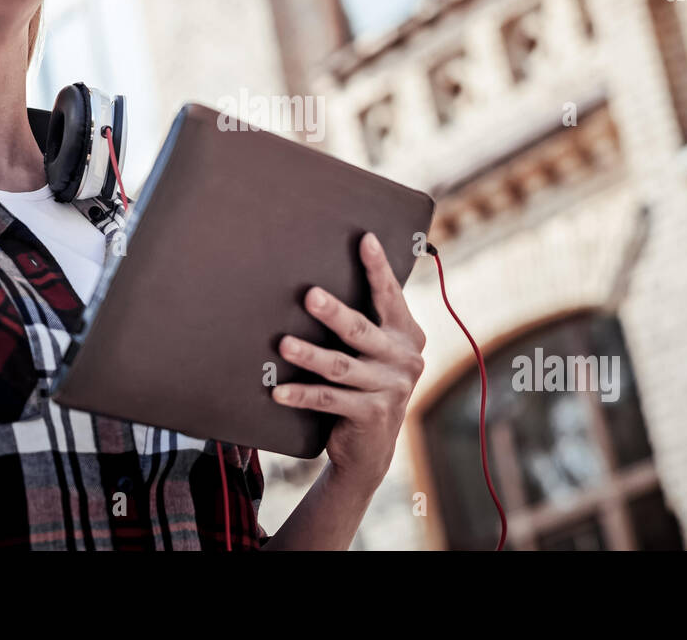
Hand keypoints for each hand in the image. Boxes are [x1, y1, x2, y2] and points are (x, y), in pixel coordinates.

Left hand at [272, 231, 426, 489]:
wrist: (371, 447)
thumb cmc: (364, 384)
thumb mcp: (373, 352)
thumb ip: (365, 323)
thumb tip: (319, 283)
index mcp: (407, 334)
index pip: (390, 296)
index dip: (377, 267)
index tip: (364, 239)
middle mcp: (404, 358)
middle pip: (361, 330)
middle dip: (334, 312)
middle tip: (309, 295)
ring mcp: (391, 388)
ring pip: (341, 366)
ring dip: (309, 354)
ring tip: (283, 344)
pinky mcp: (371, 414)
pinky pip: (329, 399)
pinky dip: (302, 394)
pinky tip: (279, 390)